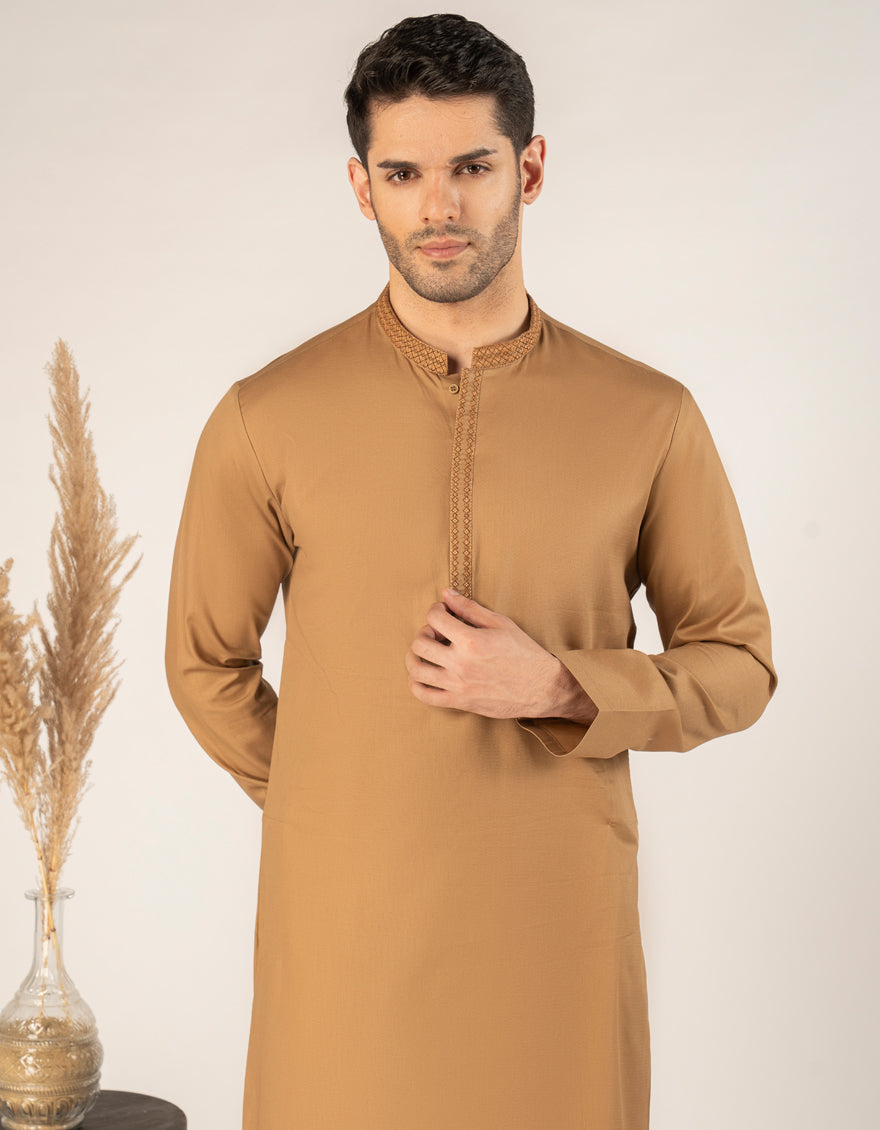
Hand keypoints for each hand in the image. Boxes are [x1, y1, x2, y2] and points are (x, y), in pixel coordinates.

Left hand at [405, 588, 596, 722]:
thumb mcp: (500, 623)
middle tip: (436, 633)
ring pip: (416, 670)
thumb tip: (446, 593)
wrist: (543, 687)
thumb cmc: (524, 653)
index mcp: (472, 641)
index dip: (435, 610)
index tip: (443, 611)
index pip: (434, 618)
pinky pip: (425, 696)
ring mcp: (458, 685)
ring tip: (428, 653)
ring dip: (415, 657)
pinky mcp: (460, 702)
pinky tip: (425, 675)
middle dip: (423, 633)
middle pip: (419, 644)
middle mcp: (461, 664)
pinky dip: (416, 684)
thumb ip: (470, 608)